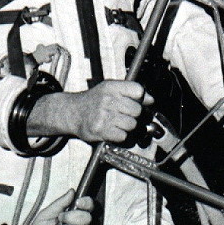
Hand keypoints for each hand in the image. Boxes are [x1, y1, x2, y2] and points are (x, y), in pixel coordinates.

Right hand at [29, 80, 152, 143]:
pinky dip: (122, 137)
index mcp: (111, 87)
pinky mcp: (100, 130)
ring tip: (120, 125)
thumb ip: (130, 92)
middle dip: (136, 116)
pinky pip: (123, 136)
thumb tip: (151, 100)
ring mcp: (103, 115)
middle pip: (138, 110)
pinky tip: (114, 132)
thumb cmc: (94, 102)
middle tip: (128, 117)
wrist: (72, 113)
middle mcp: (107, 99)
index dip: (142, 99)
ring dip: (129, 128)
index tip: (138, 103)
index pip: (138, 90)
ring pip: (132, 125)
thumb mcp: (109, 90)